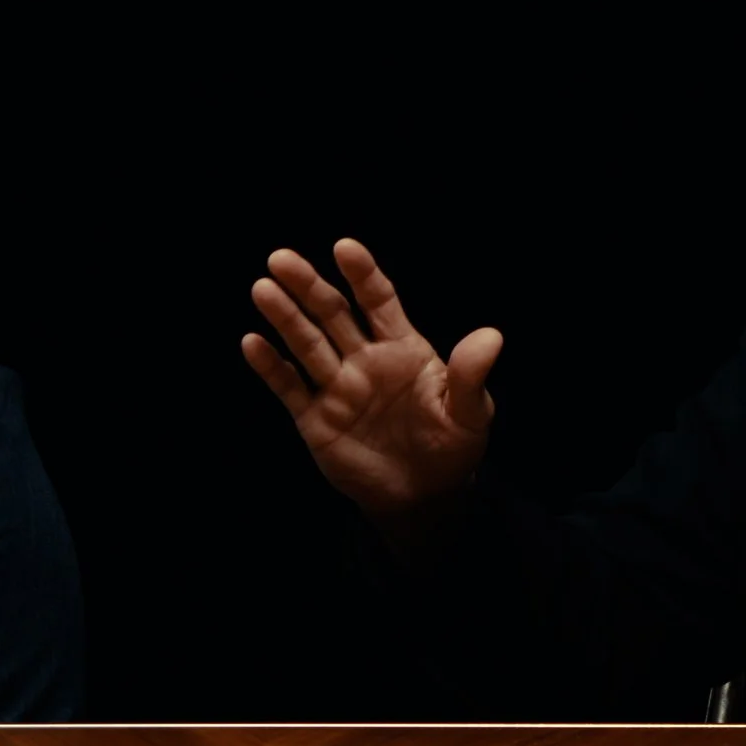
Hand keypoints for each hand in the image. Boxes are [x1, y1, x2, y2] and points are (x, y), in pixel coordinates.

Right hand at [242, 239, 502, 520]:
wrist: (426, 497)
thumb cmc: (452, 447)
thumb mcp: (471, 413)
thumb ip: (472, 375)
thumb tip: (492, 336)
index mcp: (402, 347)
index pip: (379, 300)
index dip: (362, 274)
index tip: (344, 248)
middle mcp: (365, 359)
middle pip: (333, 314)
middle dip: (308, 286)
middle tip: (281, 258)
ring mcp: (338, 387)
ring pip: (307, 344)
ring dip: (284, 318)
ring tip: (263, 289)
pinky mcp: (316, 418)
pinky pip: (289, 387)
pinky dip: (270, 366)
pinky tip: (252, 342)